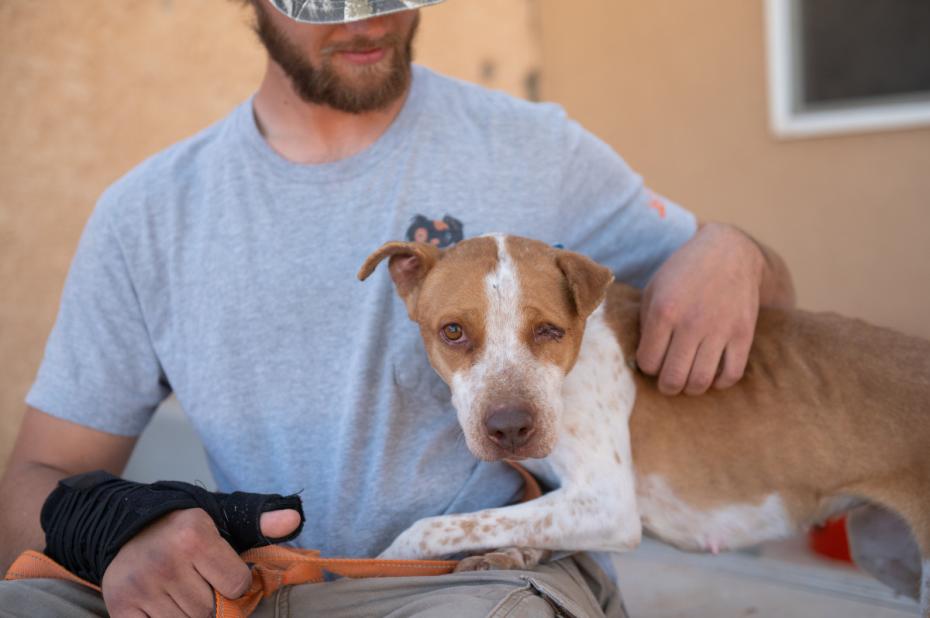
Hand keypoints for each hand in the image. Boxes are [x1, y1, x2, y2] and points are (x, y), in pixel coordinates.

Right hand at [101, 507, 300, 617]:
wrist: (129, 527)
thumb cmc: (186, 528)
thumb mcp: (224, 518)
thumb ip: (261, 523)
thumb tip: (294, 519)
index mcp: (194, 536)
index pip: (237, 585)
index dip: (237, 584)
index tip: (227, 575)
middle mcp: (165, 560)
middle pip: (211, 610)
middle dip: (214, 603)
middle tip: (203, 585)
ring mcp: (139, 586)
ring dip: (191, 616)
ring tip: (184, 593)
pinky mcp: (120, 606)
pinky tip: (166, 606)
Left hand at [636, 223, 763, 395]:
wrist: (729, 252)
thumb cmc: (684, 272)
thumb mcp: (654, 289)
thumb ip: (646, 325)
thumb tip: (643, 361)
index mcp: (664, 311)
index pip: (648, 362)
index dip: (647, 366)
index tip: (652, 358)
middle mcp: (691, 323)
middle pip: (673, 378)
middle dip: (667, 386)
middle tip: (667, 380)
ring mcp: (720, 329)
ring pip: (701, 382)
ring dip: (691, 388)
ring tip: (687, 379)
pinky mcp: (743, 333)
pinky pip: (731, 374)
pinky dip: (719, 383)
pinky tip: (712, 374)